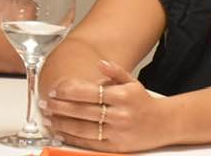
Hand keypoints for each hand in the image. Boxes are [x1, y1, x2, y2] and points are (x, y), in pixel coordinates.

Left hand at [40, 60, 175, 151]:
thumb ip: (115, 71)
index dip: (69, 92)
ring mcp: (118, 132)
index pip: (89, 93)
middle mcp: (119, 115)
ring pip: (84, 129)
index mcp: (121, 96)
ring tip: (48, 118)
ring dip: (62, 124)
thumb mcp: (131, 82)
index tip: (55, 90)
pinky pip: (90, 143)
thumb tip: (100, 63)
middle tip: (45, 104)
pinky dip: (73, 139)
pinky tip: (61, 133)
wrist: (165, 124)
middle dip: (60, 107)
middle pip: (83, 111)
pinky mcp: (116, 147)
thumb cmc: (142, 101)